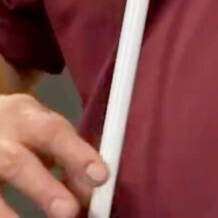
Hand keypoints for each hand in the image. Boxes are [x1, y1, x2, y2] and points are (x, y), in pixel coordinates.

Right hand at [0, 94, 107, 217]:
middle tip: (69, 212)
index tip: (101, 177)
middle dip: (43, 189)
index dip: (77, 154)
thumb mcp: (40, 127)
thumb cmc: (12, 126)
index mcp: (23, 116)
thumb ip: (66, 155)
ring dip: (7, 213)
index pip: (53, 131)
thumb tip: (90, 189)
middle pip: (16, 163)